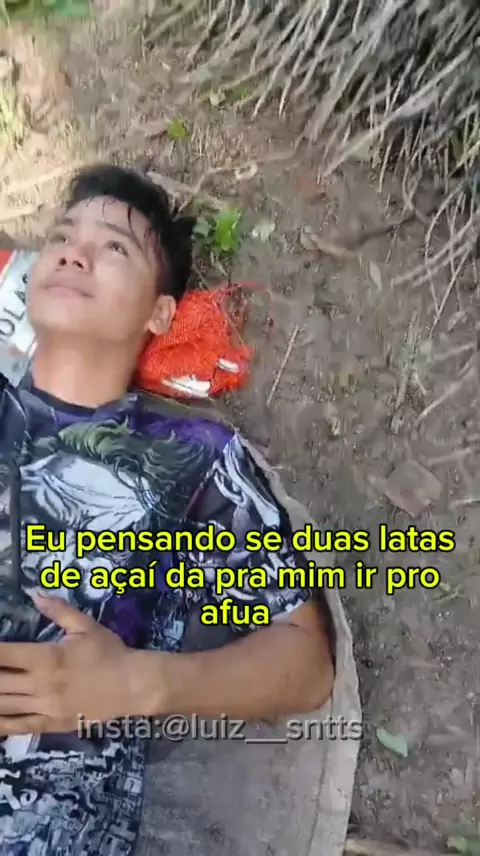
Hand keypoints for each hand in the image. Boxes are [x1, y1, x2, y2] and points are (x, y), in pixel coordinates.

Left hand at [0, 593, 144, 735]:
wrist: (132, 686)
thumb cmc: (109, 652)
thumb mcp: (85, 626)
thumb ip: (58, 610)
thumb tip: (34, 593)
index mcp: (46, 658)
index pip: (5, 654)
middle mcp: (39, 684)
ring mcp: (43, 707)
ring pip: (3, 704)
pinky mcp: (50, 724)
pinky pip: (18, 726)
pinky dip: (1, 723)